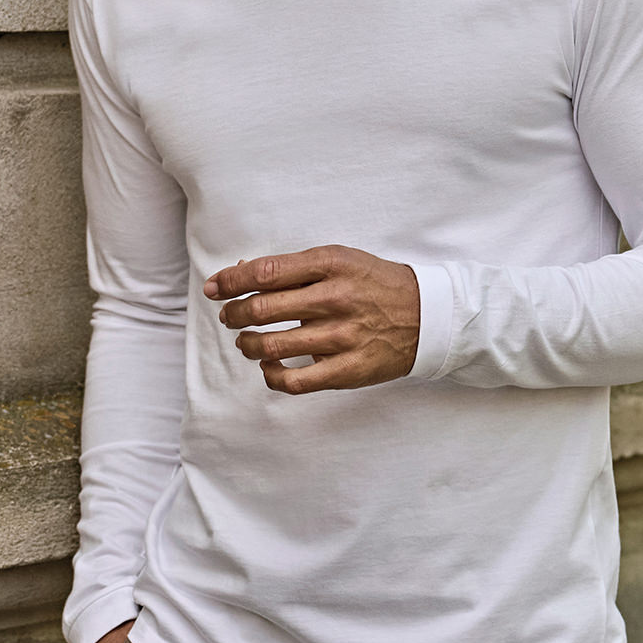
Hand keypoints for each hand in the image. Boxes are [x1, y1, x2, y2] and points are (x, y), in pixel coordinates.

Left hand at [204, 244, 419, 394]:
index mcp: (331, 264)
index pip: (266, 272)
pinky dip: (271, 376)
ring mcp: (342, 336)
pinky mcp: (347, 369)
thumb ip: (294, 267)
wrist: (427, 314)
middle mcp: (335, 298)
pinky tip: (269, 367)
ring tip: (246, 341)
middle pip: (263, 309)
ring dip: (247, 344)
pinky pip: (294, 381)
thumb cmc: (374, 284)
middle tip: (230, 316)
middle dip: (234, 314)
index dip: (231, 281)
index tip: (214, 288)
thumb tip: (242, 272)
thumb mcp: (340, 260)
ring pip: (271, 346)